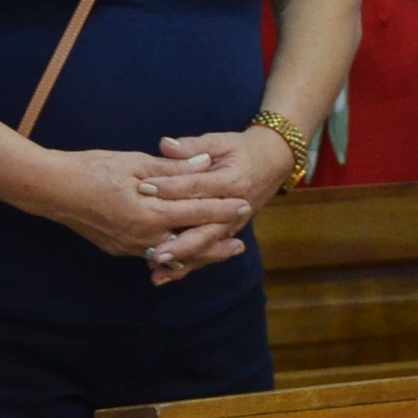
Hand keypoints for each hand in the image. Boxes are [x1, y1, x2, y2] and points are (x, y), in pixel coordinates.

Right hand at [33, 149, 251, 274]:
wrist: (52, 190)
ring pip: (172, 253)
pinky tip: (181, 253)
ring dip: (197, 253)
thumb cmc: (92, 169)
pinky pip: (152, 254)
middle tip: (240, 245)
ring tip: (218, 253)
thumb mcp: (135, 162)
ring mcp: (128, 246)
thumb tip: (206, 163)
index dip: (221, 209)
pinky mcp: (117, 248)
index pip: (196, 211)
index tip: (244, 205)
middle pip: (189, 243)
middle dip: (216, 243)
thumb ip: (173, 168)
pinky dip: (172, 255)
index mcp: (149, 212)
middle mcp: (142, 236)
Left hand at [137, 125, 300, 282]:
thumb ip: (192, 146)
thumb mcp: (219, 141)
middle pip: (206, 229)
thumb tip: (165, 144)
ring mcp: (233, 224)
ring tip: (157, 270)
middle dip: (180, 242)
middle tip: (154, 251)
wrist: (273, 161)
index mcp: (232, 180)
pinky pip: (209, 252)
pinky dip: (189, 265)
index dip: (170, 187)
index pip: (197, 186)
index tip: (144, 188)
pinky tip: (166, 276)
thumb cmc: (241, 149)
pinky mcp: (229, 232)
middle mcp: (235, 207)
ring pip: (207, 246)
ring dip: (183, 260)